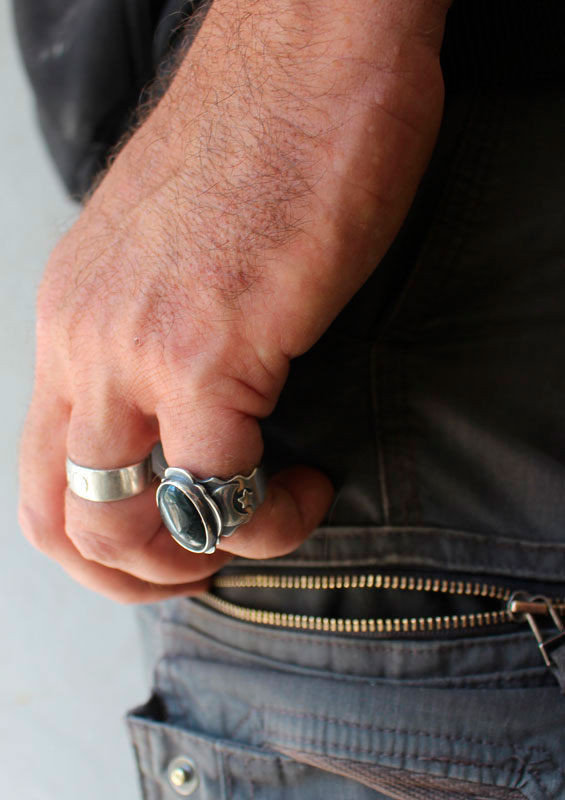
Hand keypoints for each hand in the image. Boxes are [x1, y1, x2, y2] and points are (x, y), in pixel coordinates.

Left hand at [19, 0, 448, 601]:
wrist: (312, 49)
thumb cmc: (266, 138)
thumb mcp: (178, 253)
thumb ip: (166, 337)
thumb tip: (203, 415)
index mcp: (70, 319)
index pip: (40, 473)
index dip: (105, 538)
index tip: (181, 531)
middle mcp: (84, 340)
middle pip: (57, 520)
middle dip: (134, 574)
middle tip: (207, 562)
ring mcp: (138, 348)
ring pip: (117, 525)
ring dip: (195, 557)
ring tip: (268, 516)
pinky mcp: (211, 350)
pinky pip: (220, 492)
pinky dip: (267, 518)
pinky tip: (309, 485)